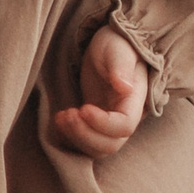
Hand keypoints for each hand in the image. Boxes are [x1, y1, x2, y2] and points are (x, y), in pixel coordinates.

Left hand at [52, 26, 149, 158]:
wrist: (109, 47)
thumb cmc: (116, 44)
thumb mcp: (118, 49)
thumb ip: (121, 67)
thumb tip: (125, 87)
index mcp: (134, 100)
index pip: (124, 126)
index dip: (103, 124)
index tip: (83, 108)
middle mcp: (124, 117)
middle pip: (110, 144)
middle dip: (85, 134)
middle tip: (67, 114)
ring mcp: (109, 123)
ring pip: (97, 148)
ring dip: (76, 138)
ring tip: (60, 116)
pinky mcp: (95, 124)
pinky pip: (85, 143)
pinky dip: (70, 139)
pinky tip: (59, 120)